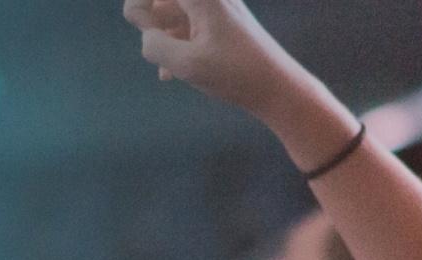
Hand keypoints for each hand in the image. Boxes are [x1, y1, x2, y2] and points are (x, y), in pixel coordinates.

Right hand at [123, 0, 309, 121]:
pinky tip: (173, 75)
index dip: (140, 5)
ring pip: (175, 13)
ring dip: (163, 36)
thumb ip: (154, 44)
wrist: (281, 90)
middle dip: (150, 20)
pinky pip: (190, 27)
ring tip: (167, 69)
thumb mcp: (186, 64)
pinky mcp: (225, 26)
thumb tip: (146, 35)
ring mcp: (219, 10)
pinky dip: (179, 44)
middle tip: (156, 47)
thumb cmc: (236, 75)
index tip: (143, 27)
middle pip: (164, 0)